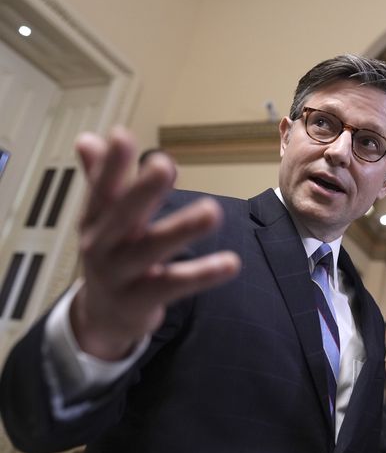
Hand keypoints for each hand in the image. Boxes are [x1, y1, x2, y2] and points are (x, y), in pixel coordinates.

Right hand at [70, 128, 240, 359]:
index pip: (102, 188)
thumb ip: (100, 180)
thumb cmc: (111, 255)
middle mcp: (102, 245)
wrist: (103, 317)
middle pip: (122, 215)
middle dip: (142, 190)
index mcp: (96, 220)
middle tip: (164, 164)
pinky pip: (174, 285)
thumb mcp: (103, 220)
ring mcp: (120, 275)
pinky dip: (203, 274)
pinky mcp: (141, 300)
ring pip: (152, 249)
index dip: (110, 164)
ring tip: (212, 211)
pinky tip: (231, 262)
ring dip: (182, 229)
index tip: (121, 136)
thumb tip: (87, 139)